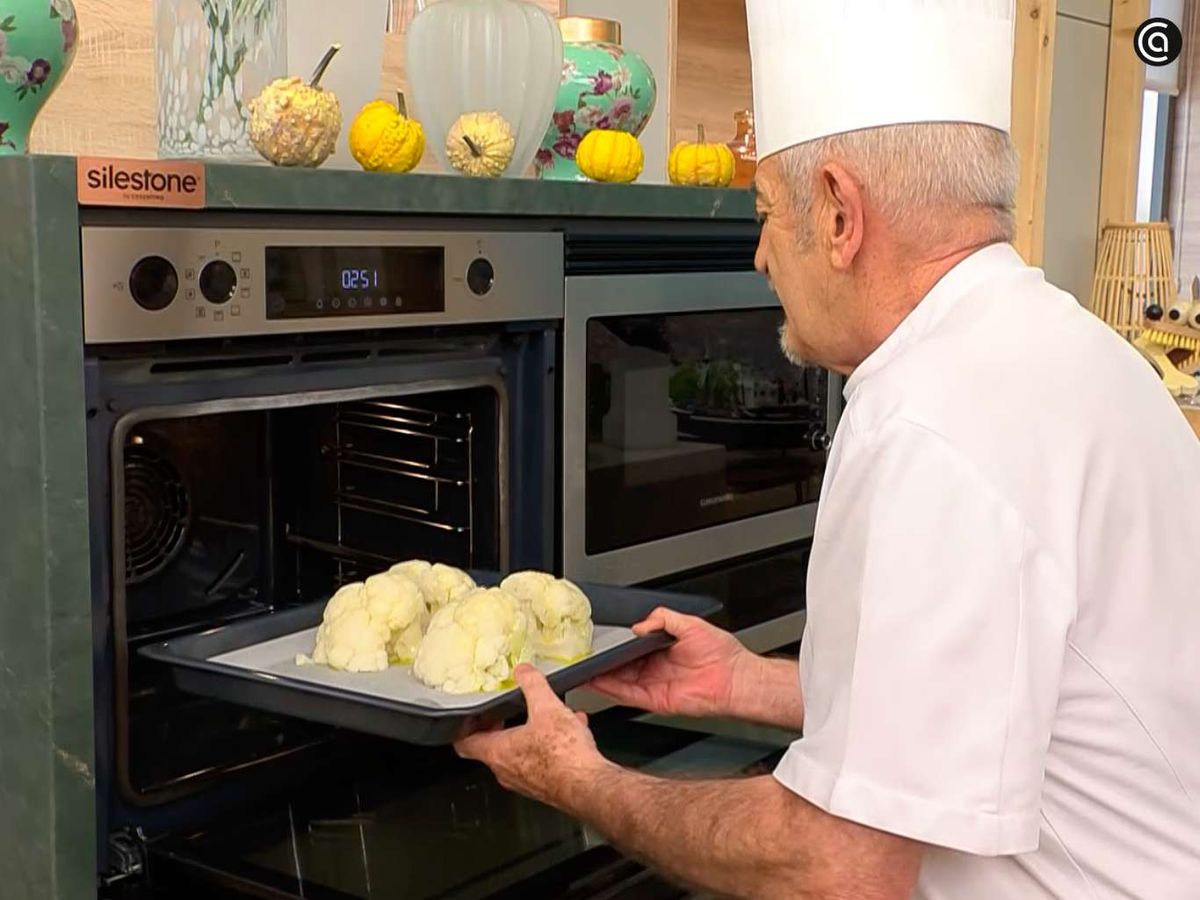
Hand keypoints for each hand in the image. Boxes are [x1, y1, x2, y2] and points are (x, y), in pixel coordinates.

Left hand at [454, 664, 609, 808]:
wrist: (588, 785)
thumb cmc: (562, 755)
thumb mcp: (546, 706)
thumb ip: (531, 685)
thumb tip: (523, 672)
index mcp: (497, 752)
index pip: (465, 743)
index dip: (464, 728)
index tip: (469, 718)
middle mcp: (507, 771)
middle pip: (492, 749)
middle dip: (499, 729)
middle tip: (505, 715)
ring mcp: (526, 781)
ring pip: (520, 755)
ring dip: (530, 736)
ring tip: (546, 718)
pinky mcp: (547, 786)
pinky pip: (543, 762)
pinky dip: (552, 746)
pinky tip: (572, 730)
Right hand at [586, 606, 751, 718]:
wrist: (736, 678)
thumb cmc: (722, 653)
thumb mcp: (689, 623)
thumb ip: (663, 619)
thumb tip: (638, 626)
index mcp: (662, 650)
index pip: (631, 649)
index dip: (615, 647)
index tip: (599, 642)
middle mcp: (656, 669)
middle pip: (621, 667)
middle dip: (603, 663)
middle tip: (585, 655)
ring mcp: (655, 686)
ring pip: (620, 682)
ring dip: (602, 677)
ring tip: (584, 669)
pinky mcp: (657, 701)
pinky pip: (629, 696)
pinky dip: (612, 690)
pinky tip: (599, 682)